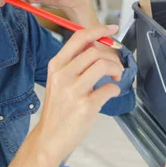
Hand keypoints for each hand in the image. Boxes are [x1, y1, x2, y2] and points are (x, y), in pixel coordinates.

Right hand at [35, 24, 123, 161]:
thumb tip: (96, 45)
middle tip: (116, 68)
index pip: (79, 38)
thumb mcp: (58, 81)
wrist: (49, 137)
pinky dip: (115, 89)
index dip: (98, 30)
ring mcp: (73, 91)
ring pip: (103, 65)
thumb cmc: (57, 109)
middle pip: (95, 51)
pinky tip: (110, 92)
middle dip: (112, 57)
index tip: (112, 29)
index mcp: (56, 65)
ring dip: (116, 70)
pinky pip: (109, 89)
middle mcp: (63, 75)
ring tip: (116, 78)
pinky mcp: (85, 106)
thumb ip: (74, 63)